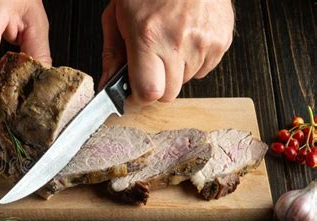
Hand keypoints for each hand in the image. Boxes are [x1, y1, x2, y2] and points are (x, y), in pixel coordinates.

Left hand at [99, 0, 233, 103]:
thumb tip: (108, 84)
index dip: (140, 97)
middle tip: (151, 63)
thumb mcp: (117, 15)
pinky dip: (193, 61)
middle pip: (169, 94)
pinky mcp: (222, 40)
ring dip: (175, 71)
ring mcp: (204, 42)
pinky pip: (204, 69)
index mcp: (148, 36)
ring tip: (169, 42)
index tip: (135, 91)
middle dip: (157, 85)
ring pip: (186, 81)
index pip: (149, 93)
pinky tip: (186, 38)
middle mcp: (178, 42)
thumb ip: (112, 54)